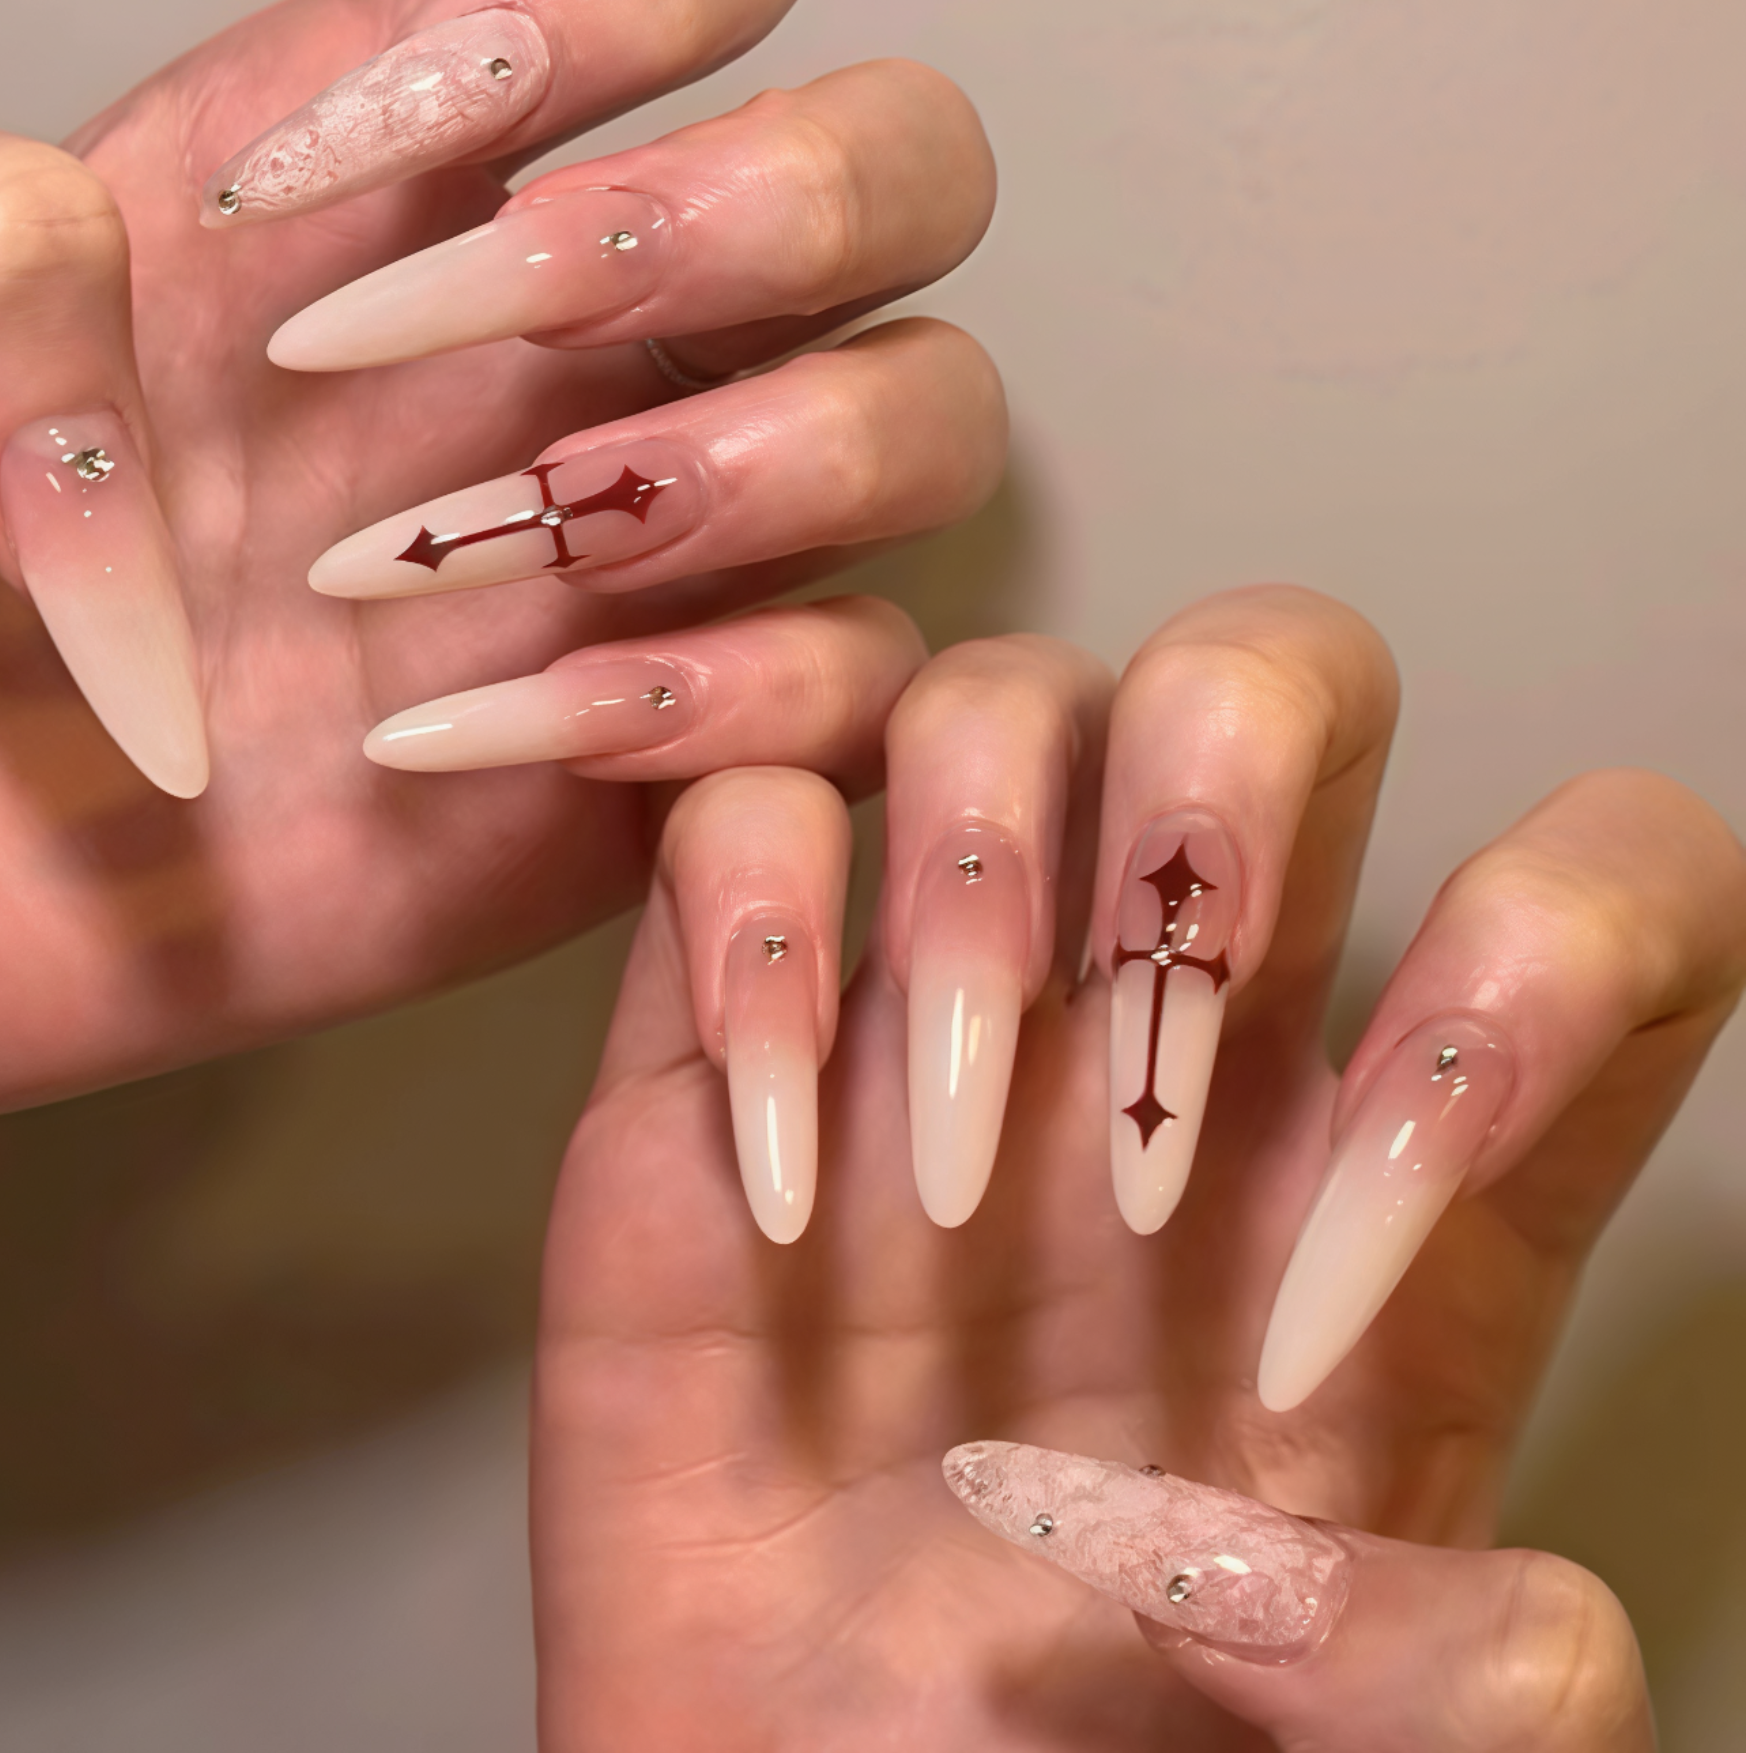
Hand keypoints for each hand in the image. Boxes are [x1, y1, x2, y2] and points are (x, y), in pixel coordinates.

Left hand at [0, 0, 999, 1124]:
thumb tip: (206, 370)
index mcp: (390, 154)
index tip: (381, 146)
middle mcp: (553, 341)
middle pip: (907, 167)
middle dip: (757, 225)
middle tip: (481, 337)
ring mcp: (615, 563)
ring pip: (926, 426)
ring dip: (747, 473)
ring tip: (461, 567)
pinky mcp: (624, 776)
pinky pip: (843, 700)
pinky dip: (711, 710)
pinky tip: (454, 748)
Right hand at [531, 587, 1745, 1747]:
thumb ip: (1470, 1704)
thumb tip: (1435, 1602)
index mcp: (1396, 1172)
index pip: (1593, 887)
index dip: (1539, 970)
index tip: (1353, 1265)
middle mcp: (1185, 1035)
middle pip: (1279, 674)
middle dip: (1231, 779)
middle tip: (1152, 1045)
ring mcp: (945, 1008)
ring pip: (998, 698)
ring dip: (987, 865)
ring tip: (944, 1177)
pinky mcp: (730, 1037)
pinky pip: (742, 822)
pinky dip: (752, 933)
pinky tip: (778, 1168)